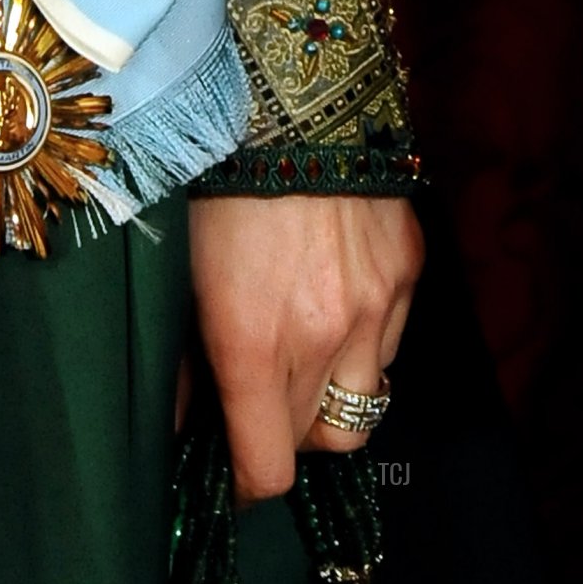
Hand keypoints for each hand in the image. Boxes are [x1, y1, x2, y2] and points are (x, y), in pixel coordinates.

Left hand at [183, 195, 424, 504]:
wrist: (286, 98)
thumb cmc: (211, 186)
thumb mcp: (174, 279)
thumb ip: (180, 364)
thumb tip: (181, 424)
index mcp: (252, 344)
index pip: (268, 467)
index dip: (246, 484)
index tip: (231, 475)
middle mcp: (323, 336)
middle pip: (319, 442)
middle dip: (284, 432)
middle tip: (255, 403)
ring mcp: (377, 306)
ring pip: (364, 402)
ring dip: (329, 394)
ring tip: (296, 353)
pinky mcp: (408, 272)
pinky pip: (391, 344)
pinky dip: (362, 343)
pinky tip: (329, 302)